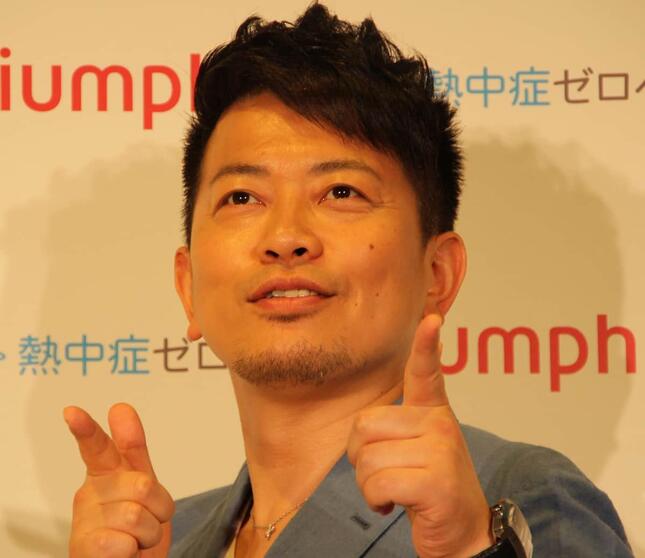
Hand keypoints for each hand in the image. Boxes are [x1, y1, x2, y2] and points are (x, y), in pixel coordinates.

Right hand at [64, 403, 174, 557]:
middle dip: (159, 506)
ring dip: (149, 532)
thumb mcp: (144, 483)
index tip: (72, 412)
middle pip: (142, 485)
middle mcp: (90, 495)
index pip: (97, 447)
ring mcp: (84, 523)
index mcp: (105, 474)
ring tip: (136, 538)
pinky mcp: (84, 549)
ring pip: (137, 516)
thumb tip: (120, 408)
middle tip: (148, 519)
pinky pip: (124, 542)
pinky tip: (124, 551)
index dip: (87, 429)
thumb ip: (133, 447)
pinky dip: (134, 550)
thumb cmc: (138, 526)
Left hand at [347, 314, 493, 557]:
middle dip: (359, 458)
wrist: (462, 532)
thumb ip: (396, 426)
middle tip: (384, 473)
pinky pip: (377, 484)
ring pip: (367, 460)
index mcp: (433, 412)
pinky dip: (375, 501)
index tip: (432, 319)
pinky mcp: (436, 483)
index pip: (426, 372)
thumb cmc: (429, 485)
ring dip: (367, 485)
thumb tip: (366, 424)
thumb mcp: (418, 447)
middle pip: (363, 426)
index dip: (426, 346)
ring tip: (394, 490)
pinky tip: (394, 505)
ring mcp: (441, 452)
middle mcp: (439, 425)